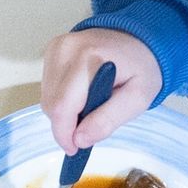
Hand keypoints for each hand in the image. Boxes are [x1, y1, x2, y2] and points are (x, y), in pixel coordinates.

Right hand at [39, 27, 159, 149]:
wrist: (138, 39)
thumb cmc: (141, 68)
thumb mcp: (138, 99)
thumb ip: (108, 120)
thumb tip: (79, 139)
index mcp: (90, 59)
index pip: (62, 106)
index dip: (64, 134)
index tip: (74, 149)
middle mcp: (67, 50)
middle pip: (51, 105)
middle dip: (67, 124)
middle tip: (92, 124)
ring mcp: (56, 48)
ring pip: (47, 98)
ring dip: (64, 112)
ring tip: (90, 105)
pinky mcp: (51, 50)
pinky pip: (47, 88)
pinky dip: (61, 99)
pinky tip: (81, 94)